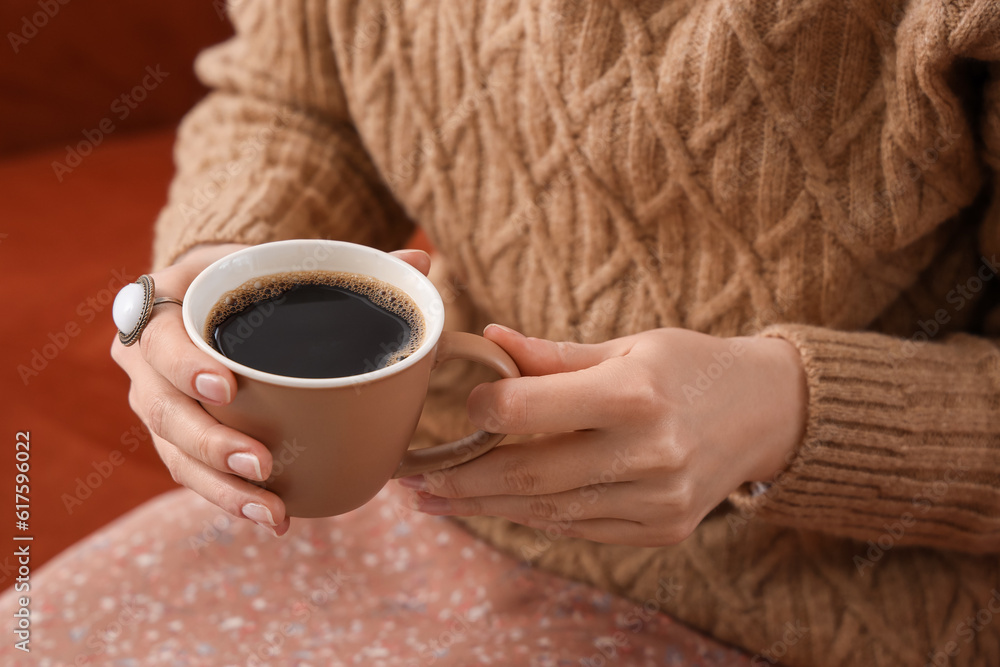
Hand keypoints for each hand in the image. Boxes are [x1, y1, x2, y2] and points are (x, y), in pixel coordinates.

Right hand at [112, 243, 431, 535]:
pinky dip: (230, 499)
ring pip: (175, 455)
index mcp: (164, 308)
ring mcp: (158, 406)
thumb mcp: (282, 262)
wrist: (210, 300)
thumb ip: (347, 263)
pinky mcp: (176, 440)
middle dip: (210, 443)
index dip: (184, 366)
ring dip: (223, 488)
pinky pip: (193, 476)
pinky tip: (272, 516)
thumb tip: (420, 258)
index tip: (227, 387)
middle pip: (162, 411)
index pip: (159, 339)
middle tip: (262, 463)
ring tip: (272, 509)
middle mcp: (147, 363)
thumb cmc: (250, 279)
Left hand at [399, 325, 806, 545]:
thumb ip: (555, 355)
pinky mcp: (663, 528)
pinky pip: (580, 528)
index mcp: (634, 392)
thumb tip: (490, 340)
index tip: (460, 408)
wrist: (766, 412)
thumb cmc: (690, 366)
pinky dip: (535, 517)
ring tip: (438, 500)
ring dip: (487, 507)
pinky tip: (499, 507)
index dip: (482, 412)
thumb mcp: (629, 344)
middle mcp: (648, 452)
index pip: (529, 410)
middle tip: (415, 480)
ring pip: (549, 511)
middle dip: (463, 480)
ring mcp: (658, 499)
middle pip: (529, 475)